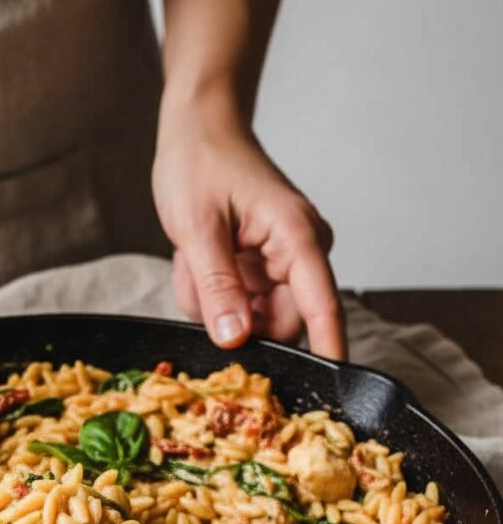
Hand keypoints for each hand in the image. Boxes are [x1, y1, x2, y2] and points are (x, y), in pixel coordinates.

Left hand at [153, 109, 345, 358]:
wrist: (196, 127)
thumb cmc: (200, 162)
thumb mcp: (198, 228)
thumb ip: (217, 287)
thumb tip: (235, 339)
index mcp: (297, 239)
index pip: (324, 309)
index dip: (328, 354)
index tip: (330, 396)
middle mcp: (299, 254)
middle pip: (279, 324)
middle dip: (232, 317)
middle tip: (197, 279)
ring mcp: (280, 264)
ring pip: (251, 319)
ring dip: (214, 303)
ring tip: (193, 259)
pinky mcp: (261, 269)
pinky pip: (237, 305)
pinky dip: (210, 293)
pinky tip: (195, 259)